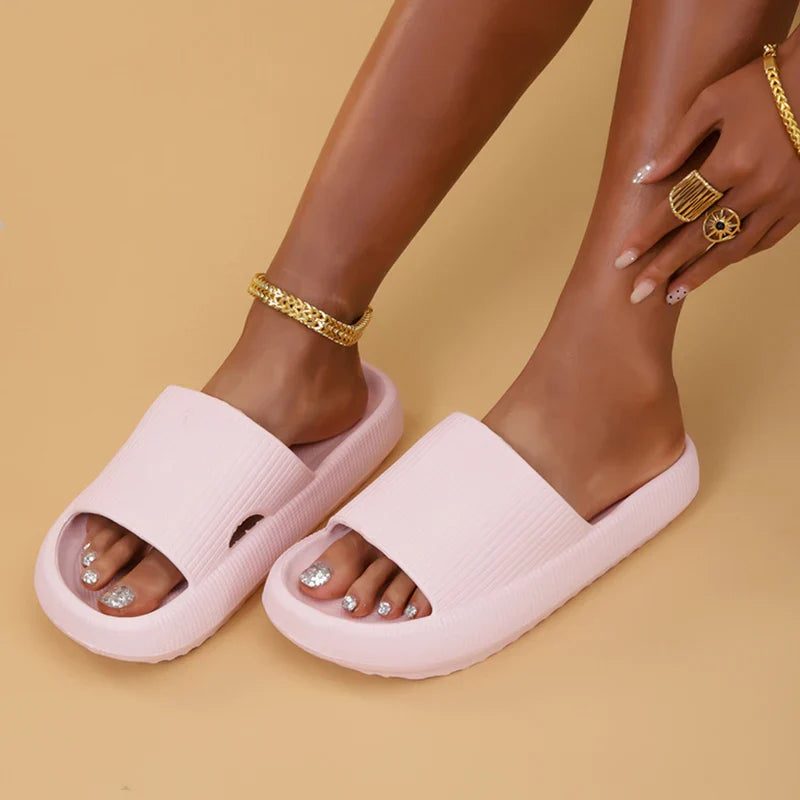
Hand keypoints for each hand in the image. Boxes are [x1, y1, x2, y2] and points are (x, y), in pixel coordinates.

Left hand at [615, 42, 799, 304]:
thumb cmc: (761, 83)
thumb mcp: (711, 102)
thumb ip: (676, 144)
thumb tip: (642, 179)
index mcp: (731, 162)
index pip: (676, 209)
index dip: (646, 237)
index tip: (621, 260)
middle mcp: (757, 188)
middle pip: (698, 238)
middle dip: (664, 268)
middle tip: (635, 295)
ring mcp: (782, 199)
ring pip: (732, 248)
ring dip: (700, 274)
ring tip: (671, 294)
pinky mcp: (799, 204)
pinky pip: (764, 241)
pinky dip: (736, 256)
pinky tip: (715, 268)